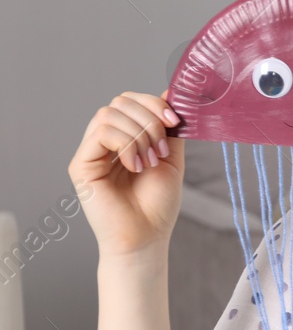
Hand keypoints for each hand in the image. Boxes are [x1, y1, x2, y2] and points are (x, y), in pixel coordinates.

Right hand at [68, 90, 184, 259]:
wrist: (147, 236)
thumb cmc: (157, 204)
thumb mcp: (171, 158)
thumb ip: (169, 127)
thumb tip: (171, 92)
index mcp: (124, 137)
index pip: (130, 100)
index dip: (153, 104)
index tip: (174, 122)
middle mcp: (104, 141)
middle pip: (120, 102)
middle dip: (149, 120)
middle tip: (161, 150)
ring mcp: (90, 152)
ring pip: (109, 114)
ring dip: (139, 134)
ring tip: (149, 161)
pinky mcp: (81, 165)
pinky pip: (101, 133)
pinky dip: (126, 145)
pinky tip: (135, 166)